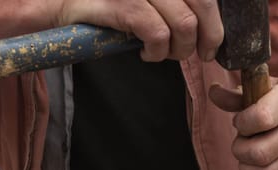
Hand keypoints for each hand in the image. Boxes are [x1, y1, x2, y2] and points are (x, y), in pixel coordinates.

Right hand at [56, 0, 222, 61]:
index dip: (216, 23)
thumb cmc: (110, 4)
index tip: (211, 44)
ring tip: (162, 53)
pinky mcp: (121, 1)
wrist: (62, 2)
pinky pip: (156, 32)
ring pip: (184, 23)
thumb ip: (177, 4)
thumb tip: (209, 30)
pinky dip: (157, 51)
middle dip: (207, 39)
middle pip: (204, 4)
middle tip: (198, 55)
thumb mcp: (152, 0)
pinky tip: (146, 54)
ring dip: (178, 49)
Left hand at [210, 78, 277, 169]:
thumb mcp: (271, 86)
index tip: (242, 120)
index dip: (242, 122)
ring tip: (247, 155)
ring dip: (247, 167)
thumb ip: (239, 94)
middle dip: (240, 149)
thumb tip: (213, 92)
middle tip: (242, 140)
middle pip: (260, 152)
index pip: (261, 119)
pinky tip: (256, 167)